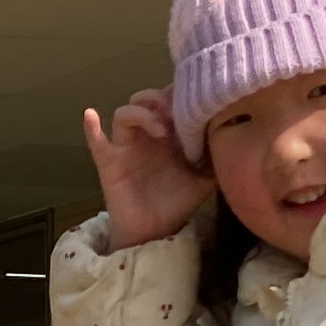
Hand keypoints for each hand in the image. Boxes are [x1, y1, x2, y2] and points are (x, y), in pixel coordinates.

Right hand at [81, 87, 209, 247]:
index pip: (169, 100)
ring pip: (124, 114)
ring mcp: (126, 147)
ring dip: (142, 114)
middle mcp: (146, 134)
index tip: (193, 98)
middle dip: (160, 99)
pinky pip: (97, 143)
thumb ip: (216, 156)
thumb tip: (234, 133)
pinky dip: (91, 128)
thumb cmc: (177, 202)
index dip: (178, 93)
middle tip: (176, 112)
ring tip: (160, 128)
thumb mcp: (206, 177)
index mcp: (169, 133)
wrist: (155, 232)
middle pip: (145, 100)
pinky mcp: (110, 163)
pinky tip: (91, 115)